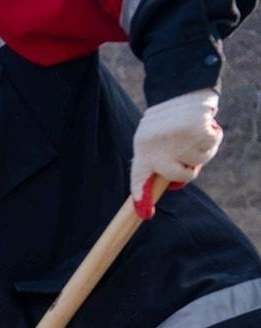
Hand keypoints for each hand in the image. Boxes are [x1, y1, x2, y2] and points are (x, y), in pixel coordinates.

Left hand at [130, 89, 220, 218]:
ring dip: (201, 149)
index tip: (145, 214)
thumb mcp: (154, 138)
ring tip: (193, 132)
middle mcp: (156, 147)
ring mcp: (177, 141)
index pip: (139, 179)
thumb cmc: (167, 118)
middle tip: (187, 152)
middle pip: (178, 177)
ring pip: (199, 161)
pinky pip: (211, 146)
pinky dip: (213, 137)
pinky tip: (204, 124)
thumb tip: (174, 184)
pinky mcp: (197, 132)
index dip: (142, 198)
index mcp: (142, 149)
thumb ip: (161, 160)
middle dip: (187, 169)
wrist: (181, 87)